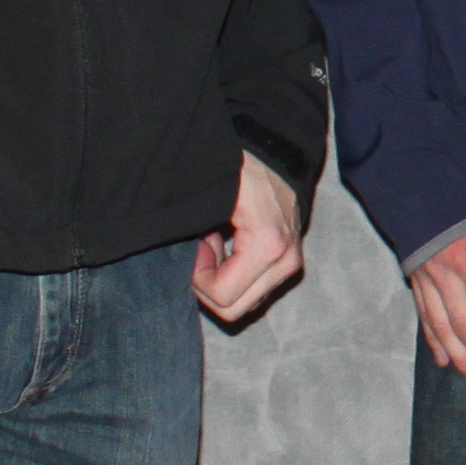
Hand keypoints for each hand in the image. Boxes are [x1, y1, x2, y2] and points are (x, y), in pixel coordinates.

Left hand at [190, 153, 305, 324]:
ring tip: (215, 244)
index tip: (195, 245)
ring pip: (243, 305)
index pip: (222, 295)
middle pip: (233, 309)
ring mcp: (290, 265)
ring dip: (221, 281)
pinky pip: (253, 291)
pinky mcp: (290, 264)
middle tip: (202, 248)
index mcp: (268, 246)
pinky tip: (228, 246)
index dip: (197, 277)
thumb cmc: (242, 168)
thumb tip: (175, 255)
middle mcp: (285, 262)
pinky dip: (234, 276)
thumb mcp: (213, 193)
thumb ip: (192, 225)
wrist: (278, 155)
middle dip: (207, 284)